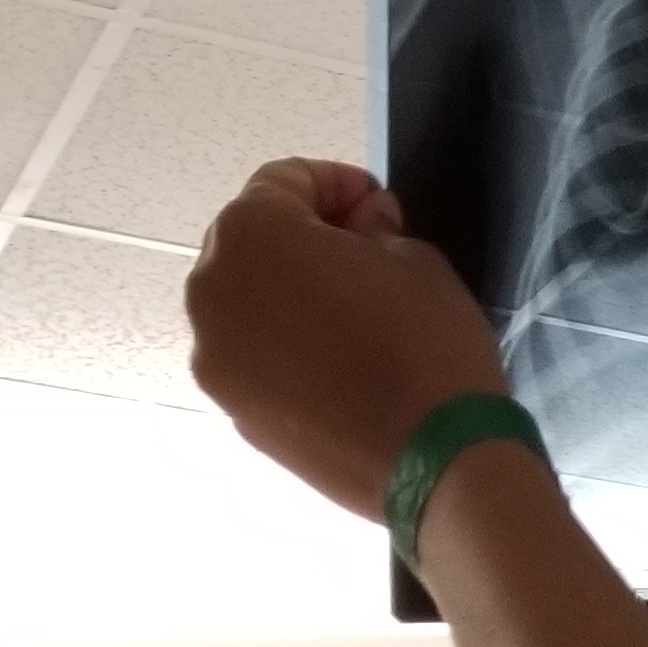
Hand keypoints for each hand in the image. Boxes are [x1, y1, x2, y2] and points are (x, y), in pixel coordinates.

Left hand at [186, 158, 509, 519]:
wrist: (437, 464)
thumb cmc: (426, 344)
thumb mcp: (415, 259)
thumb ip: (373, 229)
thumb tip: (362, 224)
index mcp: (249, 232)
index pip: (285, 181)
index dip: (337, 184)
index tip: (376, 204)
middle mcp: (210, 291)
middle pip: (253, 244)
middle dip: (304, 241)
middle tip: (362, 257)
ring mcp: (215, 360)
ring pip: (248, 308)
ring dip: (289, 300)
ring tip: (348, 320)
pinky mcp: (235, 414)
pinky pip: (256, 363)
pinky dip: (287, 354)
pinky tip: (338, 368)